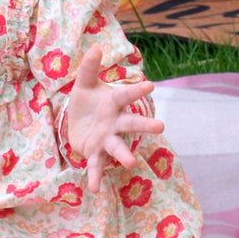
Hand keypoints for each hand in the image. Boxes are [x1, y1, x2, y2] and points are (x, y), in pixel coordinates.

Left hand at [66, 46, 163, 191]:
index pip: (125, 96)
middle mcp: (114, 123)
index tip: (150, 84)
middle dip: (143, 126)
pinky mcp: (95, 153)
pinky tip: (93, 189)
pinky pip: (97, 166)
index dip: (136, 91)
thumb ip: (89, 69)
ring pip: (117, 147)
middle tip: (161, 127)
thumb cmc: (86, 102)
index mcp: (113, 104)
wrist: (77, 123)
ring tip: (131, 163)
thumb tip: (95, 48)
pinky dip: (96, 177)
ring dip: (124, 155)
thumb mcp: (84, 85)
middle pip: (130, 124)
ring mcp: (107, 139)